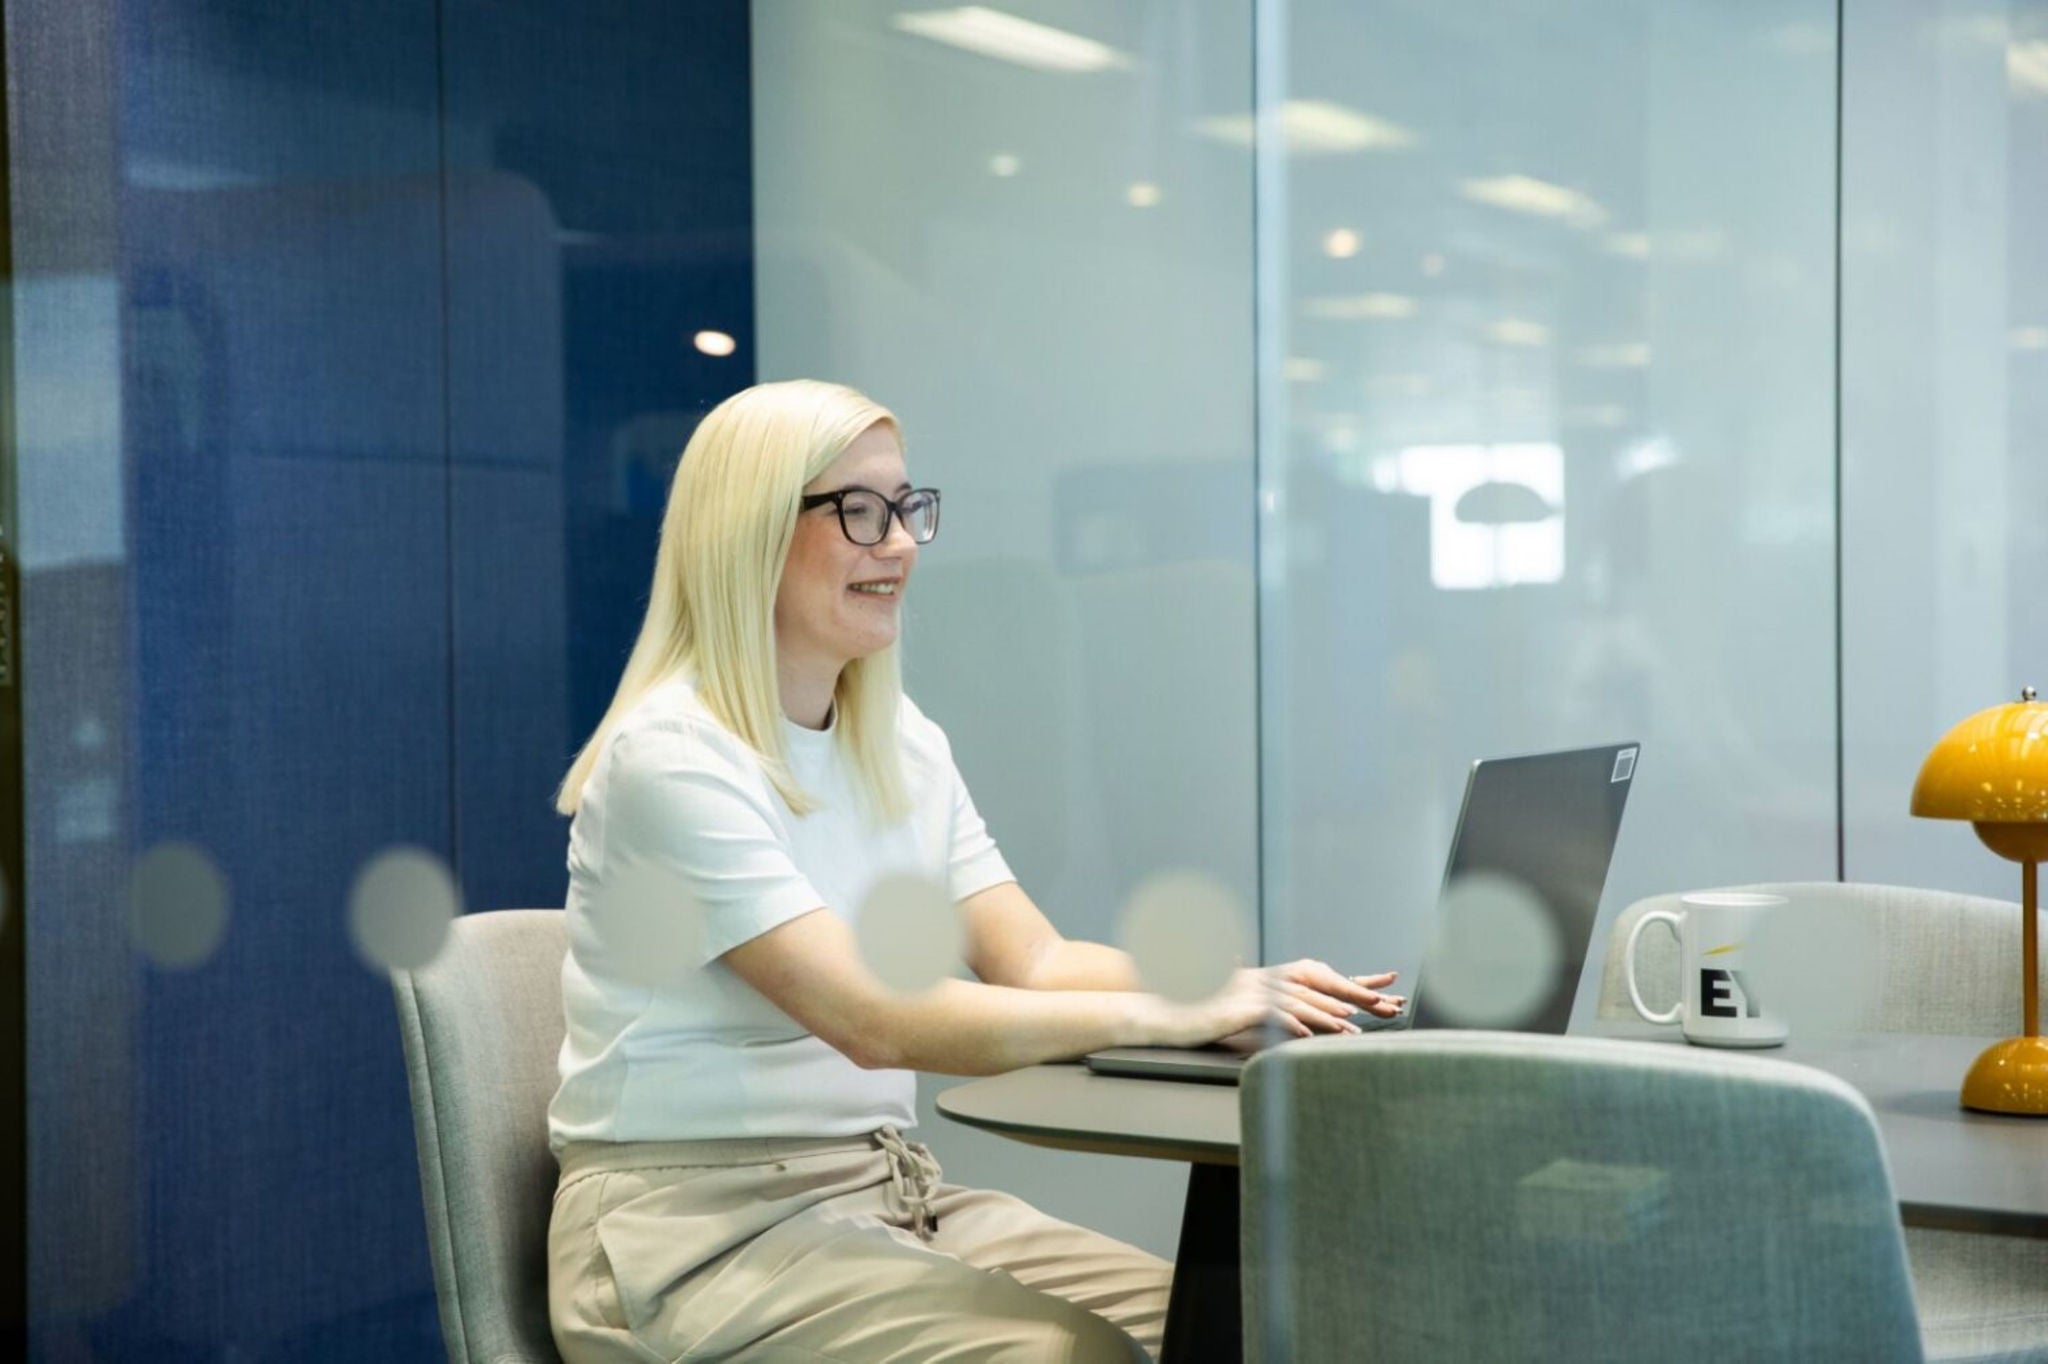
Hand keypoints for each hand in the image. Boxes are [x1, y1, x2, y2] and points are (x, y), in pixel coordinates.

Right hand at [1146, 963, 1403, 1048]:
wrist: (1164, 1017)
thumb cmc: (1197, 1017)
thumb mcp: (1234, 1012)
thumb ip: (1260, 1011)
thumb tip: (1292, 1022)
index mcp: (1260, 980)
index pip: (1306, 982)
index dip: (1335, 988)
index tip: (1363, 998)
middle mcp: (1257, 981)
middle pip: (1308, 990)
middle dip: (1341, 1000)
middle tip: (1365, 1011)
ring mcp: (1247, 993)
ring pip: (1294, 1002)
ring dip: (1323, 1014)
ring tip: (1347, 1026)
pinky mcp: (1236, 1009)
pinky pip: (1269, 1015)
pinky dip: (1290, 1024)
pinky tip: (1307, 1034)